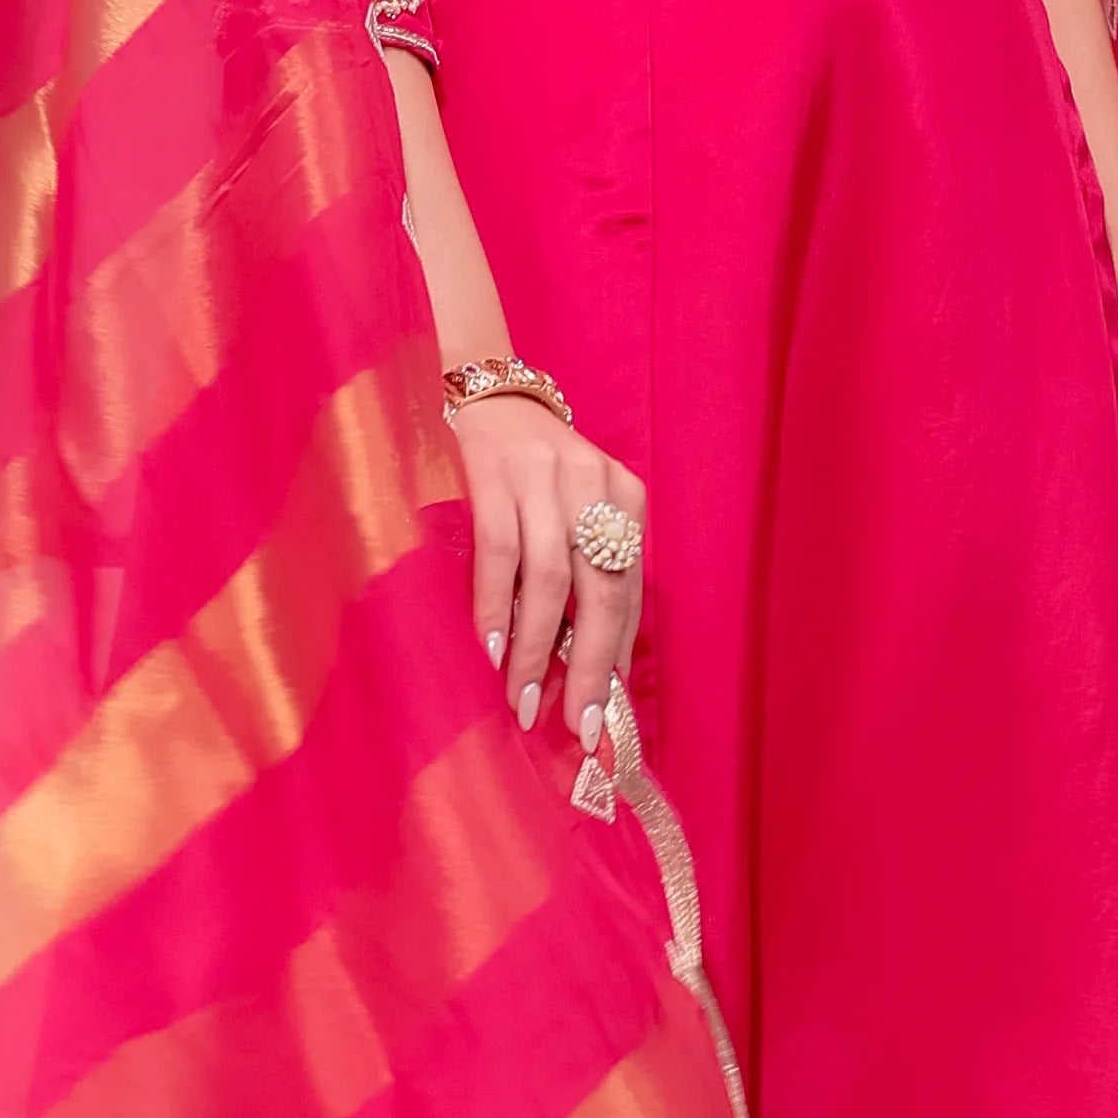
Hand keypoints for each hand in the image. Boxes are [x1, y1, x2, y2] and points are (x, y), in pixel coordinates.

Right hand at [448, 395, 645, 750]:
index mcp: (626, 495)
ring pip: (551, 579)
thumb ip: (586, 572)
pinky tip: (492, 650)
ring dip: (538, 648)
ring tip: (523, 698)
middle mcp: (594, 485)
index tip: (602, 714)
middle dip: (589, 666)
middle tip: (573, 724)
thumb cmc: (533, 470)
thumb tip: (588, 667)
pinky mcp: (496, 476)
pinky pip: (500, 556)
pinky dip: (496, 608)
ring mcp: (545, 478)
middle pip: (600, 591)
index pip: (628, 591)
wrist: (490, 394)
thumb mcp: (574, 509)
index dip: (617, 657)